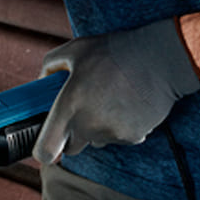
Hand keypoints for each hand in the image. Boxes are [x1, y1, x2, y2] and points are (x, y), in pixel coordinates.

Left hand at [33, 18, 199, 163]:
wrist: (158, 59)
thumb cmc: (113, 52)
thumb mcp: (74, 49)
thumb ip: (50, 65)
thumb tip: (41, 81)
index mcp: (69, 107)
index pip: (46, 151)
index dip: (43, 150)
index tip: (48, 142)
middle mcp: (88, 126)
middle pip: (72, 148)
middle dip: (71, 135)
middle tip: (81, 110)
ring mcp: (112, 134)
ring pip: (96, 141)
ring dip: (97, 128)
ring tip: (108, 99)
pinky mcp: (133, 137)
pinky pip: (118, 137)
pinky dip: (119, 126)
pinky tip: (126, 104)